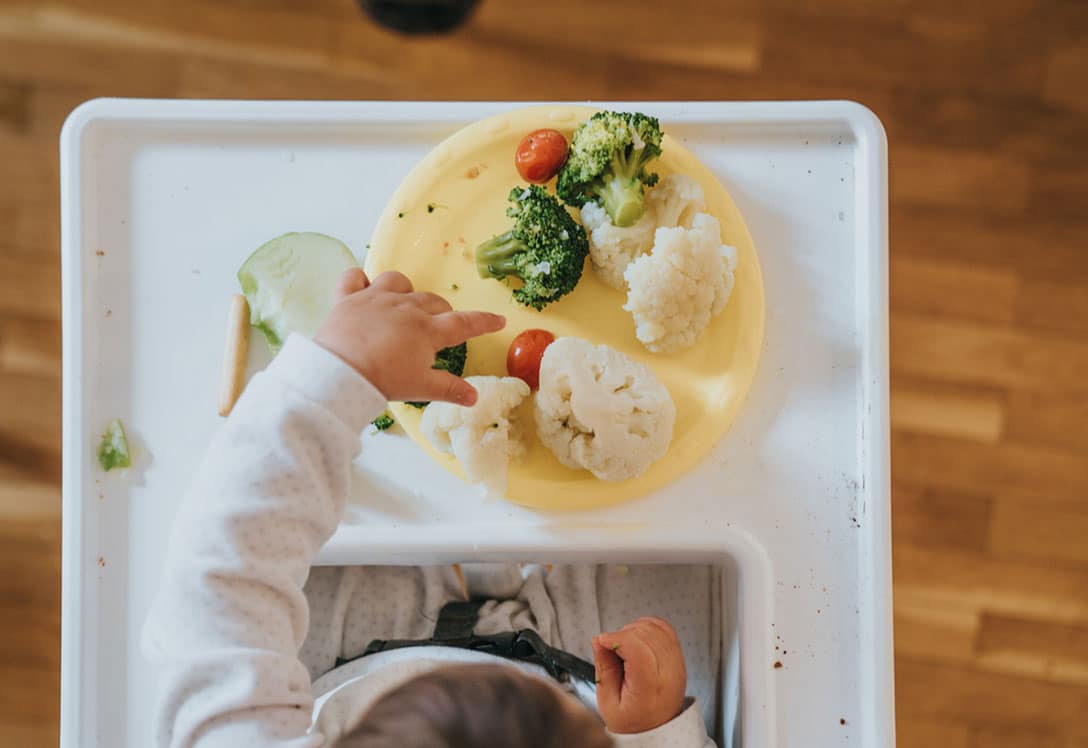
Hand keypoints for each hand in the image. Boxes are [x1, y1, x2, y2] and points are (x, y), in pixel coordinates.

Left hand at [315, 268, 504, 405]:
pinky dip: (358, 280)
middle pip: (432, 301)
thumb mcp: (421, 387)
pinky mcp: (347, 298)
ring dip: (406, 290)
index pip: (464, 323)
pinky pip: (353, 277)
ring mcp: (375, 298)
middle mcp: (405, 307)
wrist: (340, 372)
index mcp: (427, 330)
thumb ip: (449, 389)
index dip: (484, 322)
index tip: (499, 319)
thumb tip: (474, 397)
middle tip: (439, 327)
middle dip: (441, 311)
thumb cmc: (384, 380)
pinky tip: (362, 288)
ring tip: (404, 304)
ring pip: (397, 281)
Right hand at [592, 617, 686, 733]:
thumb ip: (604, 670)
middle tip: (611, 648)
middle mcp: (668, 673)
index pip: (639, 650)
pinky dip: (648, 626)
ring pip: (655, 628)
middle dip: (622, 634)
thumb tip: (599, 641)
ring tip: (623, 646)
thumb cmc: (633, 720)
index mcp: (650, 688)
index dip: (618, 638)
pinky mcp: (677, 657)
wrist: (656, 728)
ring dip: (634, 629)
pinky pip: (665, 629)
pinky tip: (636, 637)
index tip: (603, 640)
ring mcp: (676, 663)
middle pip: (646, 634)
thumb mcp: (608, 703)